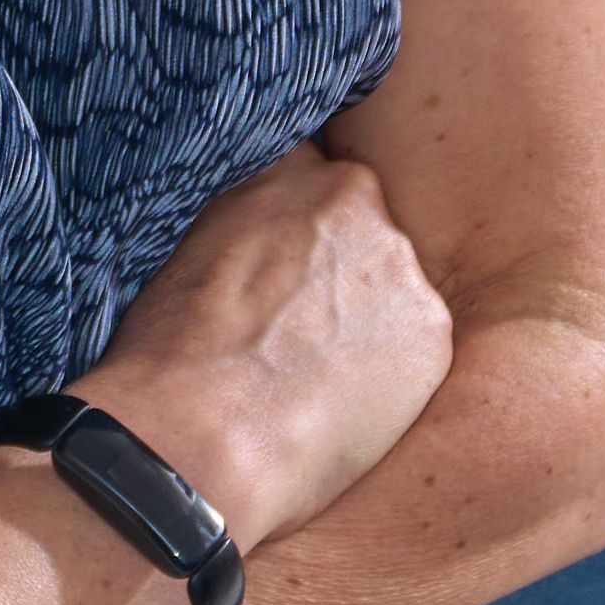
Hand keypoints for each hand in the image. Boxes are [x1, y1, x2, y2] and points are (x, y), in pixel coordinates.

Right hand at [80, 148, 451, 550]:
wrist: (205, 434)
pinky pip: (416, 344)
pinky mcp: (431, 328)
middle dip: (340, 272)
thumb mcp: (193, 248)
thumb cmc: (173, 354)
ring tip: (318, 376)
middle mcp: (353, 199)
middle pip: (360, 232)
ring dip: (368, 321)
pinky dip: (391, 372)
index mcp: (289, 170)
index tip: (284, 271)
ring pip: (392, 289)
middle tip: (299, 330)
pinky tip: (344, 403)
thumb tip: (268, 241)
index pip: (313, 179)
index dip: (297, 232)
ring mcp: (400, 263)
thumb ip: (249, 222)